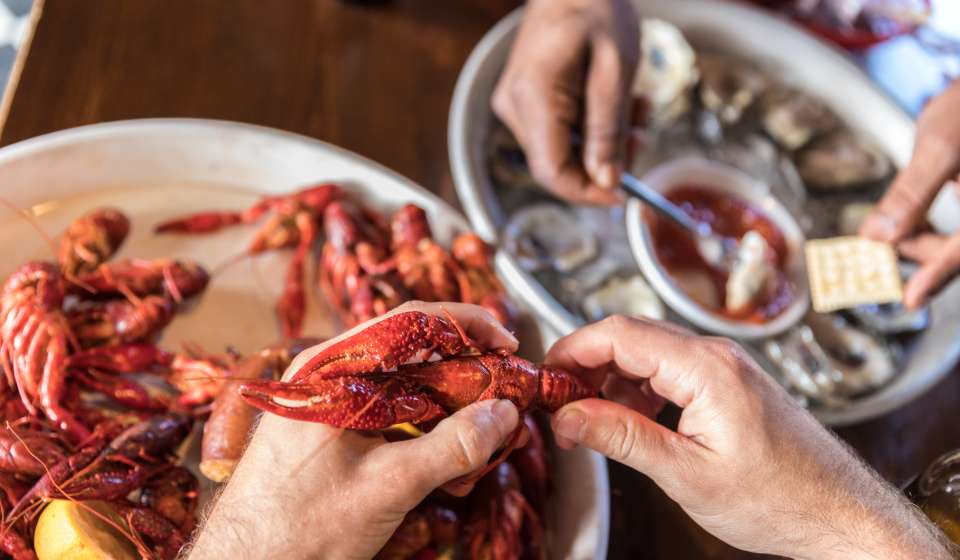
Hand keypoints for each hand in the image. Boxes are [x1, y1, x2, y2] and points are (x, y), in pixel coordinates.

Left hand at [188, 302, 521, 559]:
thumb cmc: (296, 529)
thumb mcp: (387, 486)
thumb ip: (452, 447)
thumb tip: (504, 413)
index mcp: (330, 370)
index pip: (409, 321)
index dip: (466, 325)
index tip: (506, 342)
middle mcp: (327, 376)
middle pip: (411, 353)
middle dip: (465, 373)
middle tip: (504, 395)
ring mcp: (329, 403)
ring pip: (404, 386)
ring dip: (448, 408)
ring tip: (482, 439)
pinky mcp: (333, 431)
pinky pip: (389, 414)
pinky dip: (424, 430)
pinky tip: (448, 465)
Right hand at [492, 0, 638, 204]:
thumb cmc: (596, 10)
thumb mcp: (615, 70)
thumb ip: (609, 130)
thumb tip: (606, 181)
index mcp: (532, 98)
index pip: (552, 172)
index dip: (588, 192)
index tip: (624, 193)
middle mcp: (514, 107)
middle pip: (558, 164)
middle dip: (604, 161)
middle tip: (642, 135)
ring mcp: (515, 104)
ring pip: (563, 150)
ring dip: (604, 140)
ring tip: (637, 108)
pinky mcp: (524, 100)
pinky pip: (559, 131)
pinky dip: (592, 126)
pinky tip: (616, 103)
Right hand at [545, 316, 952, 559]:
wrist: (839, 513)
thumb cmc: (778, 498)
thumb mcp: (685, 474)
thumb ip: (620, 437)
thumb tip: (568, 416)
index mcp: (706, 368)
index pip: (620, 333)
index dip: (573, 349)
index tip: (544, 374)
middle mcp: (716, 355)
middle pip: (631, 337)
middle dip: (587, 365)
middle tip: (558, 403)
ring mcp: (725, 366)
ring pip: (649, 353)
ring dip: (612, 380)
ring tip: (589, 421)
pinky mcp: (728, 383)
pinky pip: (671, 370)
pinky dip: (640, 390)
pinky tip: (630, 422)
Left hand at [860, 81, 959, 308]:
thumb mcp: (940, 145)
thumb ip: (912, 193)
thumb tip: (879, 236)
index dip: (938, 274)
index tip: (910, 299)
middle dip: (922, 247)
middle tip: (883, 236)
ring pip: (959, 243)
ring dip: (928, 241)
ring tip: (899, 221)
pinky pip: (959, 235)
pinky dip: (937, 233)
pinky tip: (915, 220)